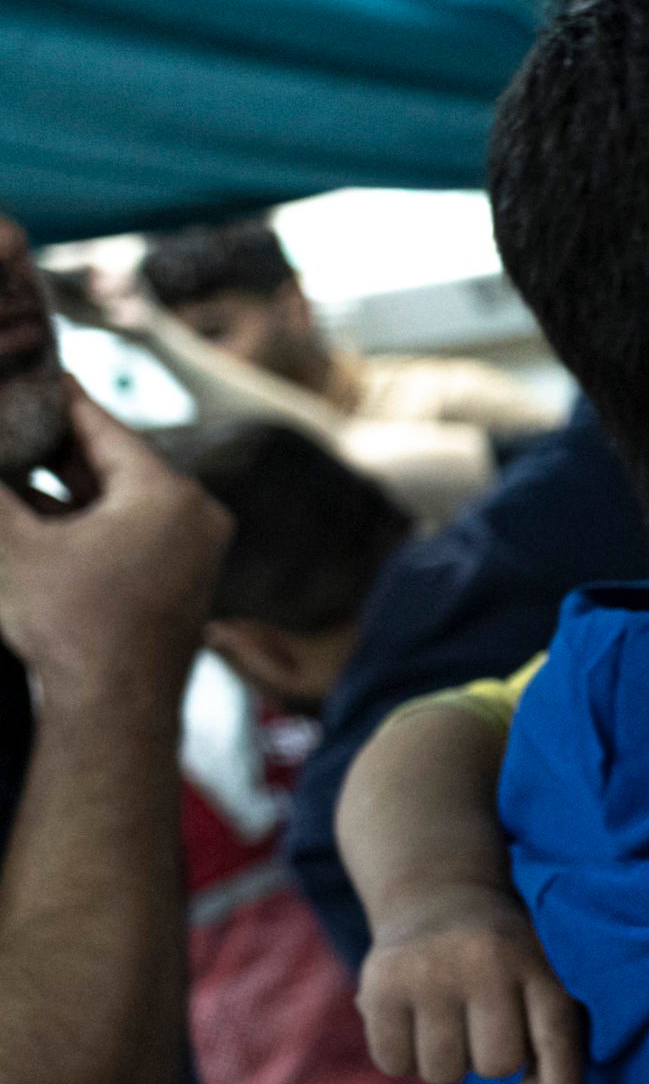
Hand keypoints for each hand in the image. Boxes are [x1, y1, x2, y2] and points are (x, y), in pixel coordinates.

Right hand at [0, 389, 226, 712]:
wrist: (115, 710)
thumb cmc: (71, 627)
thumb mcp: (13, 547)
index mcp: (168, 493)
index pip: (103, 427)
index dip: (60, 400)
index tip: (35, 373)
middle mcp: (195, 514)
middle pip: (112, 462)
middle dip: (56, 446)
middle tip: (16, 418)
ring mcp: (195, 549)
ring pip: (117, 498)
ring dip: (65, 486)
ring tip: (16, 462)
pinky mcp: (181, 578)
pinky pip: (129, 531)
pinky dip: (85, 521)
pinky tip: (37, 513)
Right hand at [361, 892, 593, 1083]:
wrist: (439, 892)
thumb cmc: (502, 957)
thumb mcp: (538, 981)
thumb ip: (546, 1044)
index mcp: (537, 963)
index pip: (557, 1039)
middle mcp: (485, 964)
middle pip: (495, 1064)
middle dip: (489, 1058)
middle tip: (479, 1022)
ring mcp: (429, 972)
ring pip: (443, 1072)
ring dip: (446, 1061)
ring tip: (446, 1018)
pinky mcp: (380, 985)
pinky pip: (395, 1065)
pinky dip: (404, 1057)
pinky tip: (413, 1021)